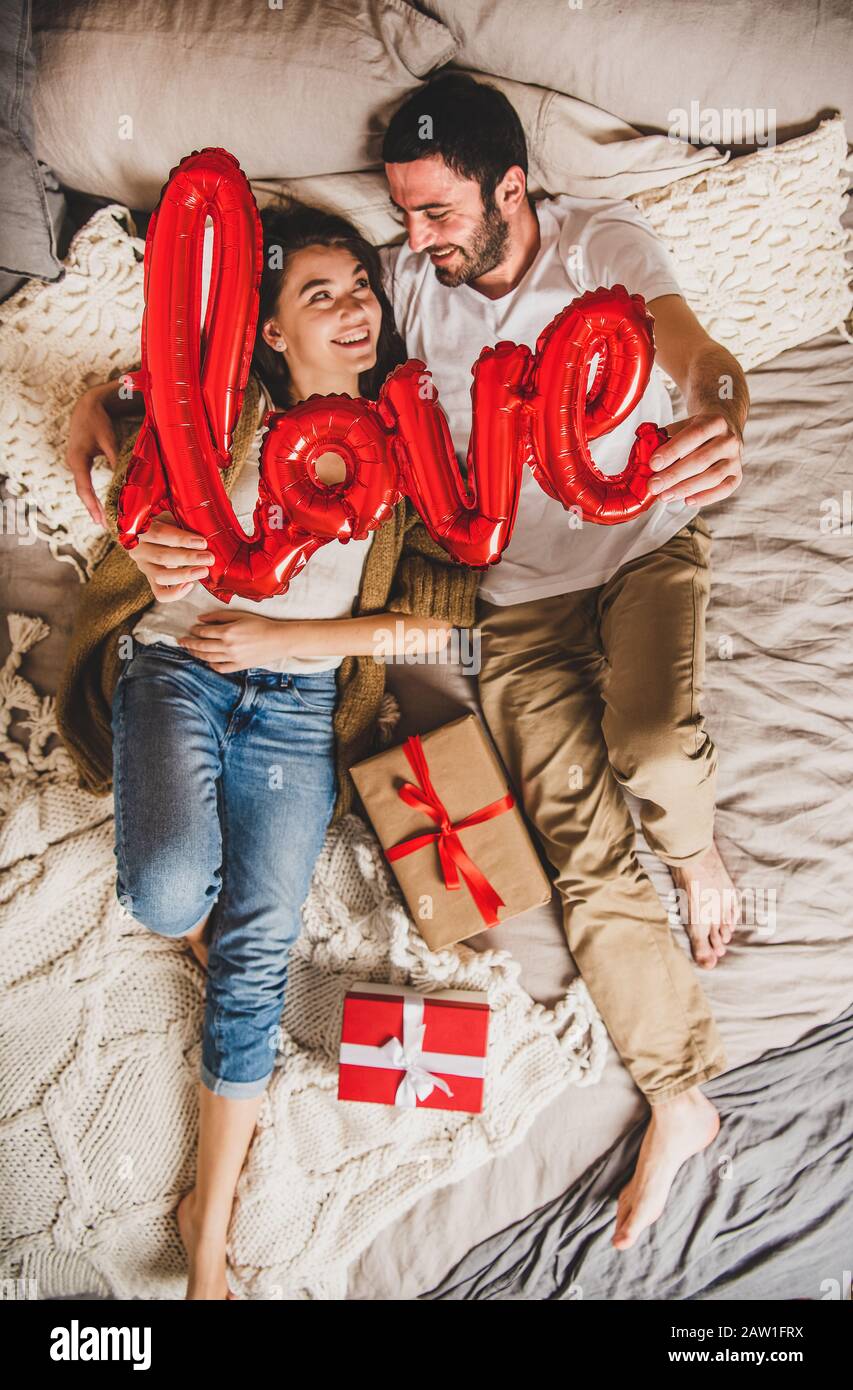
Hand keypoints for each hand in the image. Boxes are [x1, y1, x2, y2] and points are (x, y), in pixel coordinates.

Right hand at [64, 386, 120, 525]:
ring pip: (82, 488)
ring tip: (101, 520)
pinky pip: (84, 482)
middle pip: (82, 491)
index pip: (84, 488)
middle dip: (92, 508)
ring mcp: (75, 463)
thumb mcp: (108, 440)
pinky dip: (91, 495)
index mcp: (78, 459)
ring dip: (91, 503)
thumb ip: (115, 459)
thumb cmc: (98, 421)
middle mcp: (73, 463)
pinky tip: (98, 504)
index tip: (99, 519)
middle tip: (102, 525)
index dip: (92, 505)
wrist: (87, 406)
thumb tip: (124, 479)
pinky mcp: (80, 462)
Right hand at [126, 516, 213, 601]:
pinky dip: (175, 593)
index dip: (181, 539)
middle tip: (209, 558)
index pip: (158, 533)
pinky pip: (160, 594)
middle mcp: (139, 550)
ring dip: (184, 574)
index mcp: (142, 530)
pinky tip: (190, 585)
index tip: (202, 542)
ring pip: (160, 576)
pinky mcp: (151, 581)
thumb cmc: (168, 525)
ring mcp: (144, 567)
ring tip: (204, 571)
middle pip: (161, 556)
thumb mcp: (170, 518)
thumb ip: (181, 522)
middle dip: (188, 558)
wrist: (156, 538)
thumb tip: (203, 528)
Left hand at [178, 611, 292, 671]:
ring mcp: (232, 658)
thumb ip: (218, 616)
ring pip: (207, 658)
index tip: (191, 629)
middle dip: (189, 643)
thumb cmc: (260, 624)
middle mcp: (227, 646)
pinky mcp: (238, 666)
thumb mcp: (239, 615)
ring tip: (190, 650)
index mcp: (227, 632)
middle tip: (181, 641)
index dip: (195, 630)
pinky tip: (208, 661)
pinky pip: (220, 668)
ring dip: (196, 654)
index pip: (204, 632)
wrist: (278, 640)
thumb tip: (200, 619)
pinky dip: (211, 665)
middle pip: (201, 646)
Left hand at [646, 412, 743, 506]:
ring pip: (712, 477)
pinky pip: (724, 489)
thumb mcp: (683, 425)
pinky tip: (687, 501)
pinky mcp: (737, 475)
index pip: (694, 435)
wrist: (726, 427)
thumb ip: (667, 437)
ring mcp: (736, 458)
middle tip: (654, 486)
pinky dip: (706, 498)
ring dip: (686, 489)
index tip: (653, 464)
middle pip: (701, 460)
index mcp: (715, 421)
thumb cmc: (698, 430)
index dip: (672, 451)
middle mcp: (729, 439)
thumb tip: (646, 455)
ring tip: (665, 496)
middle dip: (674, 475)